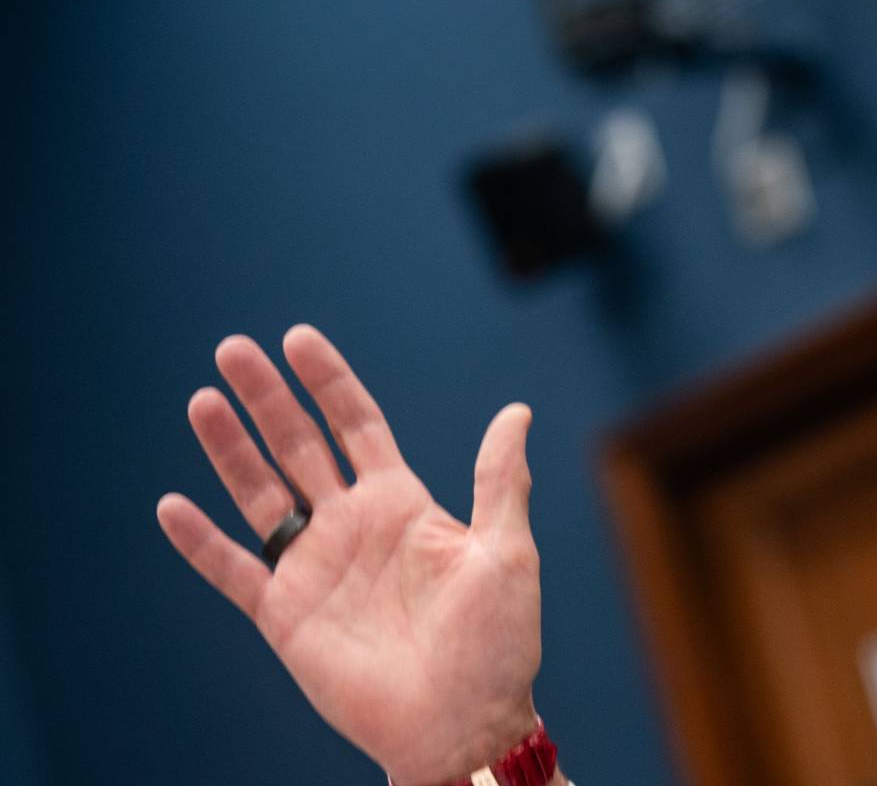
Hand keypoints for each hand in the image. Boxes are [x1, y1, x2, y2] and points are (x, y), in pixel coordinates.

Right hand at [157, 325, 544, 784]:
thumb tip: (515, 410)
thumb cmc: (496, 645)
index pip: (357, 426)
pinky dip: (201, 542)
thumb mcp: (506, 553)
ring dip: (229, 450)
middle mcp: (352, 527)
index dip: (328, 383)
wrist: (463, 725)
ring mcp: (315, 568)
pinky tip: (171, 505)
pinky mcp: (285, 615)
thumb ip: (500, 481)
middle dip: (267, 398)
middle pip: (298, 446)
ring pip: (259, 494)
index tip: (298, 339)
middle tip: (234, 349)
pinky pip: (233, 571)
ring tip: (202, 400)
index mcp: (404, 505)